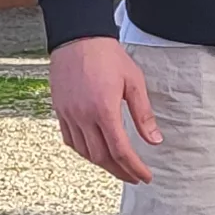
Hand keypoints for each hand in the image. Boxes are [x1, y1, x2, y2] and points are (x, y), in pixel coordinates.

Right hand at [50, 35, 160, 183]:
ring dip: (103, 164)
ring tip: (119, 167)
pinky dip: (84, 152)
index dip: (134, 168)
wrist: (77, 38)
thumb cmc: (108, 56)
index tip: (145, 177)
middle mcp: (83, 116)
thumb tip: (154, 140)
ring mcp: (69, 115)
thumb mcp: (134, 81)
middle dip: (120, 172)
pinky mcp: (60, 111)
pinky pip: (70, 140)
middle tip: (135, 177)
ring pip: (85, 152)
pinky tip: (95, 153)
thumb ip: (143, 114)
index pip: (120, 151)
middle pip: (102, 157)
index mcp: (104, 110)